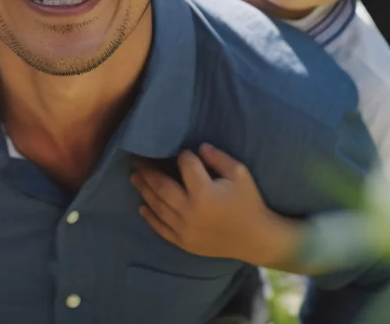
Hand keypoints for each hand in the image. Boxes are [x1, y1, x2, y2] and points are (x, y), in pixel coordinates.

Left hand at [130, 143, 300, 268]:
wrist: (255, 239)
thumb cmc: (249, 203)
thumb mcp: (240, 174)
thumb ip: (218, 158)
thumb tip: (198, 147)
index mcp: (204, 192)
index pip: (186, 165)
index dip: (185, 156)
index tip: (184, 153)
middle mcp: (189, 211)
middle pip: (161, 186)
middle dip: (148, 171)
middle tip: (136, 160)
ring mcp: (183, 229)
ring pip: (157, 206)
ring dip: (144, 190)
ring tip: (135, 177)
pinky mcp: (183, 242)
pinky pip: (161, 229)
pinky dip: (150, 218)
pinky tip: (141, 207)